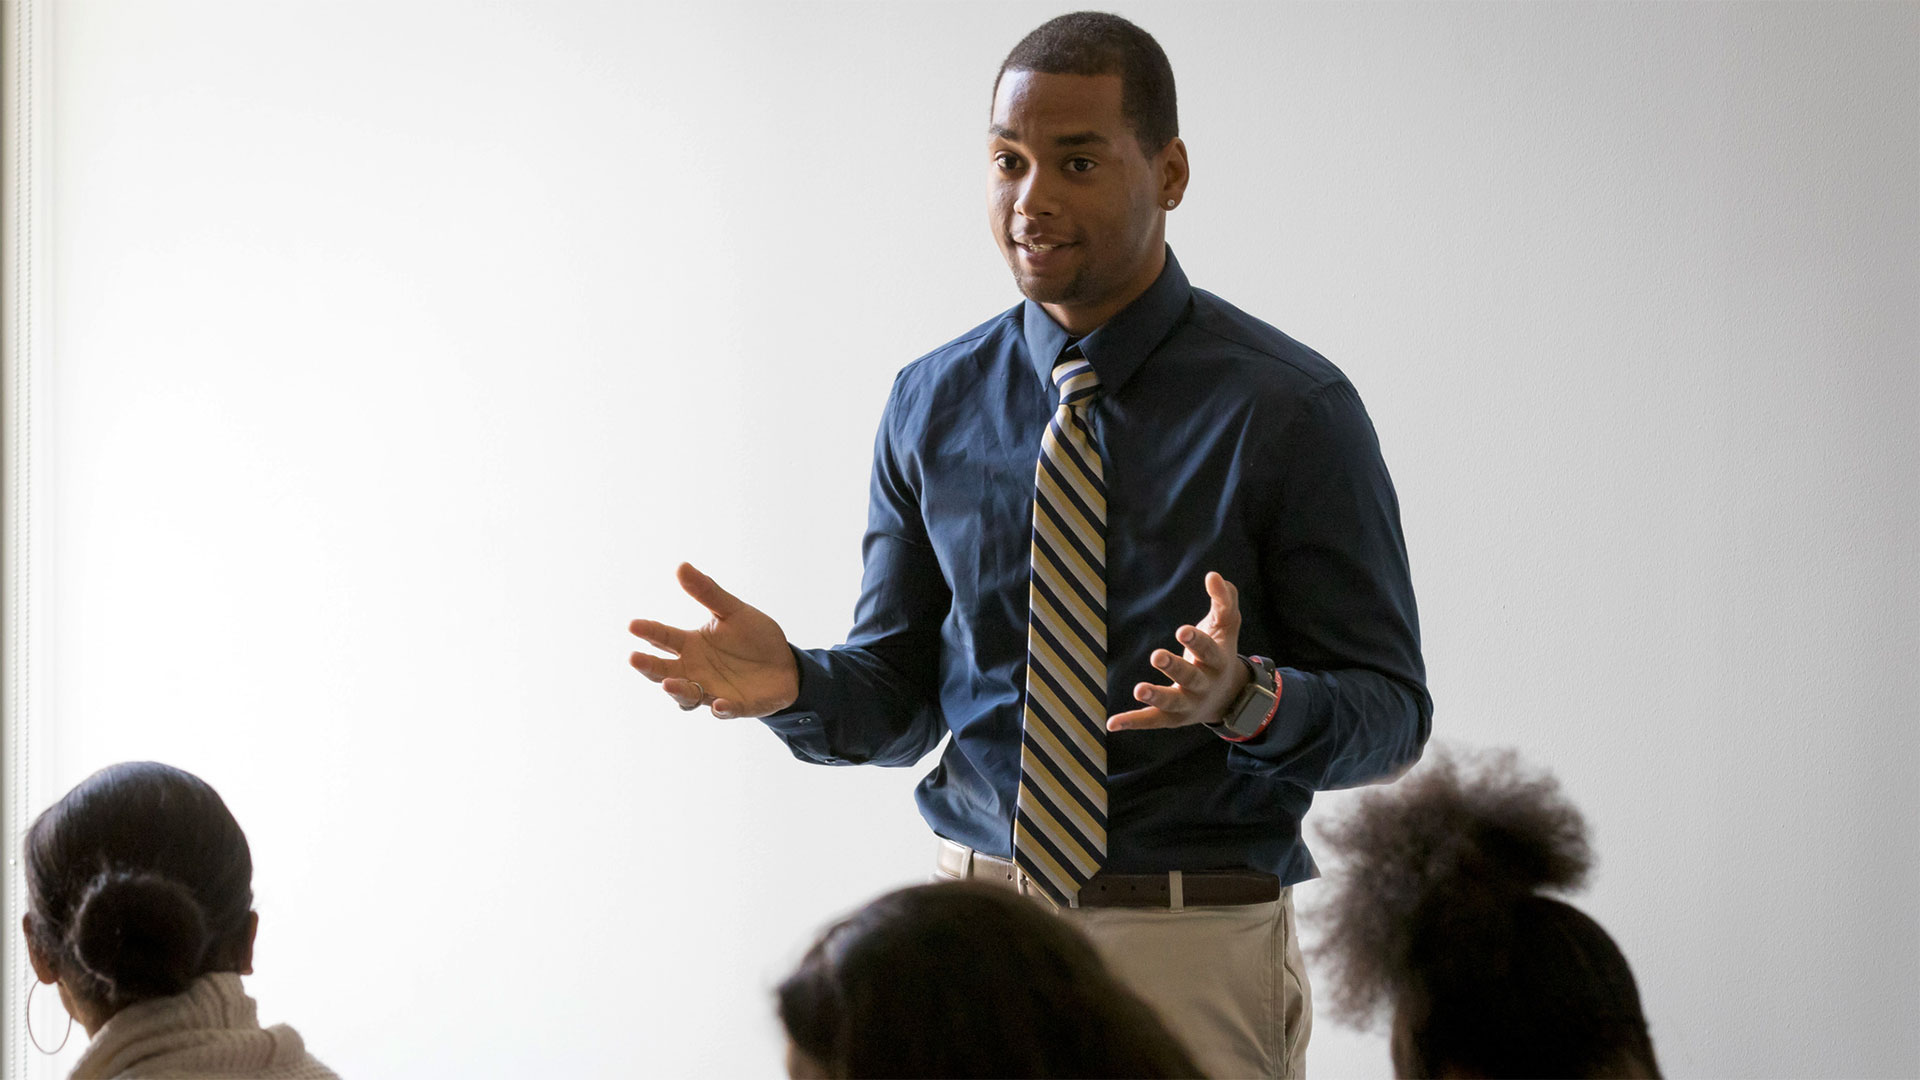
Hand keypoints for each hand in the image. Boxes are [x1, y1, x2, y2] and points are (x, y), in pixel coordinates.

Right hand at [628, 563, 799, 718]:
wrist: (786, 663)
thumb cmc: (754, 637)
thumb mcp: (732, 611)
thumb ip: (707, 592)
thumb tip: (681, 566)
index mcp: (692, 645)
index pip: (664, 638)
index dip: (649, 632)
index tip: (633, 625)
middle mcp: (695, 670)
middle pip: (665, 671)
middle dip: (649, 667)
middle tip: (634, 658)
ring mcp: (712, 690)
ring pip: (687, 696)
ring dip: (678, 691)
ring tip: (669, 683)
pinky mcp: (735, 706)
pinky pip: (725, 711)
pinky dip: (721, 709)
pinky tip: (719, 703)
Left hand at [1107, 571, 1249, 731]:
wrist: (1229, 698)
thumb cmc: (1220, 652)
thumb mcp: (1226, 626)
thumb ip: (1223, 600)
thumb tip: (1213, 575)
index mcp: (1217, 661)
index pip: (1208, 650)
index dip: (1196, 641)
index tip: (1182, 630)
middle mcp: (1204, 685)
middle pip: (1191, 677)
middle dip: (1175, 667)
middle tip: (1156, 655)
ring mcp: (1188, 704)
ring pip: (1172, 702)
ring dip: (1155, 696)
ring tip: (1139, 689)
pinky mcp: (1172, 718)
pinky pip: (1152, 720)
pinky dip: (1132, 722)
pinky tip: (1111, 723)